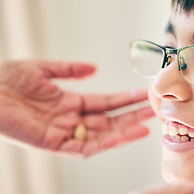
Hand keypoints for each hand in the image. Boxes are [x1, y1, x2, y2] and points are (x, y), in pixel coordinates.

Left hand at [0, 59, 154, 156]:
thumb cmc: (5, 80)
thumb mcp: (42, 69)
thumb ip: (69, 70)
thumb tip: (94, 68)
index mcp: (69, 102)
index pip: (105, 102)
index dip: (125, 98)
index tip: (144, 93)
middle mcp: (71, 119)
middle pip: (109, 120)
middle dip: (132, 115)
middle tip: (155, 109)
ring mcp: (63, 132)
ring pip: (101, 136)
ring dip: (125, 131)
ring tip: (147, 125)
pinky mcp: (53, 145)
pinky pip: (82, 148)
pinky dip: (102, 145)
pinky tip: (120, 137)